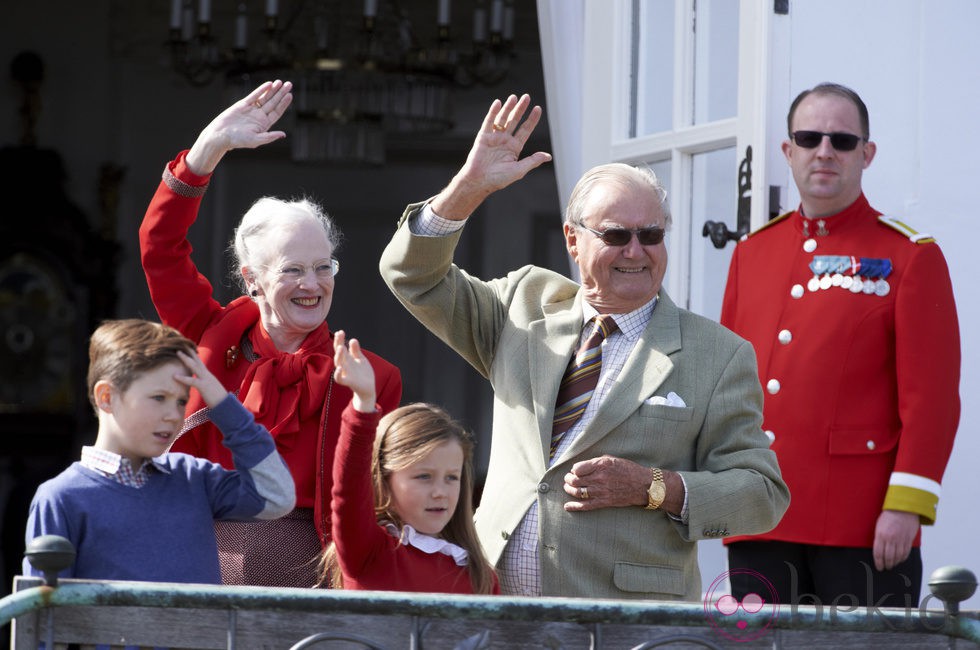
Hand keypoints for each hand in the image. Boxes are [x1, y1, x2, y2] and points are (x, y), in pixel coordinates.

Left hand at [174, 350, 227, 407]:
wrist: (226, 405)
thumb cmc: (218, 400)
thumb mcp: (211, 390)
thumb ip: (206, 385)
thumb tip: (202, 386)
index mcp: (208, 376)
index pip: (200, 363)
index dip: (194, 356)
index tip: (189, 349)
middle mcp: (207, 375)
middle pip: (197, 361)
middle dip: (189, 352)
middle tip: (181, 345)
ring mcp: (206, 379)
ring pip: (195, 366)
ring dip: (186, 359)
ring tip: (178, 353)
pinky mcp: (204, 386)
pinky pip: (192, 381)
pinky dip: (183, 378)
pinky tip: (174, 376)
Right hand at [185, 79, 293, 174]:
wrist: (220, 134)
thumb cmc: (238, 140)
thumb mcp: (255, 140)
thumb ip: (269, 137)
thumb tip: (283, 134)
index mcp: (264, 124)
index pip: (276, 112)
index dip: (283, 104)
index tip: (290, 95)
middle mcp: (259, 116)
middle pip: (273, 103)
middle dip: (281, 94)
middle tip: (289, 84)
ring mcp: (251, 109)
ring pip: (265, 97)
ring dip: (273, 90)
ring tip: (280, 82)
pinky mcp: (243, 104)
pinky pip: (254, 95)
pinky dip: (261, 90)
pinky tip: (269, 84)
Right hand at [333, 330, 375, 411]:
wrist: (368, 387)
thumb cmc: (362, 372)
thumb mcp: (360, 359)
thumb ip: (356, 351)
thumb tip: (353, 340)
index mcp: (347, 358)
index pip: (341, 347)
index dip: (340, 340)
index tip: (340, 331)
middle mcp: (344, 364)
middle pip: (339, 353)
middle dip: (338, 343)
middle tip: (339, 334)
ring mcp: (345, 373)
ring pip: (339, 364)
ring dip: (339, 356)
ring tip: (341, 347)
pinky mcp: (348, 382)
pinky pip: (339, 379)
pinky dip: (337, 374)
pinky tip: (339, 368)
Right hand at [431, 93, 551, 219]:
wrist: (479, 181)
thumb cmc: (499, 179)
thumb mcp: (519, 170)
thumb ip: (533, 161)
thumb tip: (548, 156)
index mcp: (514, 148)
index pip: (525, 130)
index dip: (532, 119)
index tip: (538, 109)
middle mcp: (505, 140)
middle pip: (514, 121)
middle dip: (521, 109)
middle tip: (527, 97)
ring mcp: (494, 137)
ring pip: (502, 119)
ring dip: (508, 108)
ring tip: (514, 97)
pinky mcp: (483, 137)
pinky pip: (489, 122)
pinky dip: (493, 112)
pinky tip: (498, 103)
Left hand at [562, 455, 651, 510]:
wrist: (643, 485)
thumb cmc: (628, 470)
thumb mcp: (612, 459)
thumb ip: (596, 462)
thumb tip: (580, 467)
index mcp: (601, 465)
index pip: (577, 468)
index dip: (574, 469)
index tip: (575, 470)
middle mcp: (600, 478)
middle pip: (575, 480)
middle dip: (568, 479)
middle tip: (568, 479)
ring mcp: (601, 491)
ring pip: (577, 492)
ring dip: (569, 489)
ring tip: (568, 487)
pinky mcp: (604, 502)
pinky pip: (586, 505)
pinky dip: (574, 506)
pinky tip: (567, 506)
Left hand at [873, 509, 918, 570]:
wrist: (903, 509)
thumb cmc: (889, 515)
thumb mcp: (879, 526)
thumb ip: (879, 538)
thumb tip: (879, 550)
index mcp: (881, 535)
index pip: (878, 553)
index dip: (878, 562)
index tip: (879, 567)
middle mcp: (891, 539)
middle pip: (888, 557)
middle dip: (886, 565)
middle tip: (885, 568)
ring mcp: (901, 540)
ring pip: (898, 556)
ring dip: (894, 563)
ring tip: (892, 565)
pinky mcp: (909, 540)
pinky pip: (906, 552)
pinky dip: (902, 558)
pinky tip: (900, 560)